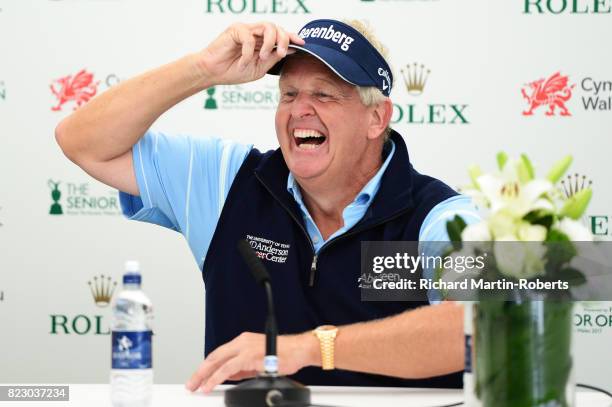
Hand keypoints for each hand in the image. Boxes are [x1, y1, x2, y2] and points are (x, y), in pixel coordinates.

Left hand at [185, 331, 318, 392]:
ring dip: (204, 375)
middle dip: (200, 371)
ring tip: (196, 386)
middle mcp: (241, 342)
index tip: (199, 377)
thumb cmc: (284, 355)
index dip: (207, 367)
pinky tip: (210, 386)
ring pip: (217, 361)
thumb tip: (227, 376)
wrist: (298, 350)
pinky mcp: (248, 356)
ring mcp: (244, 348)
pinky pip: (227, 369)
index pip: (219, 354)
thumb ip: (241, 368)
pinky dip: (216, 378)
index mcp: (243, 341)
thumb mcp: (257, 362)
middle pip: (214, 356)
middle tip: (191, 383)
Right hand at [197, 22, 304, 85]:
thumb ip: (273, 59)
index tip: (303, 44)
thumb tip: (289, 51)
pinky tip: (243, 63)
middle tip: (280, 54)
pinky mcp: (235, 29)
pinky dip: (248, 53)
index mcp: (262, 42)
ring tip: (263, 57)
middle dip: (284, 39)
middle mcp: (255, 33)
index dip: (292, 37)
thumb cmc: (233, 71)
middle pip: (277, 27)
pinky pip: (249, 38)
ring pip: (267, 26)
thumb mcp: (259, 69)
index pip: (280, 34)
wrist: (212, 73)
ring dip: (270, 43)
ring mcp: (246, 30)